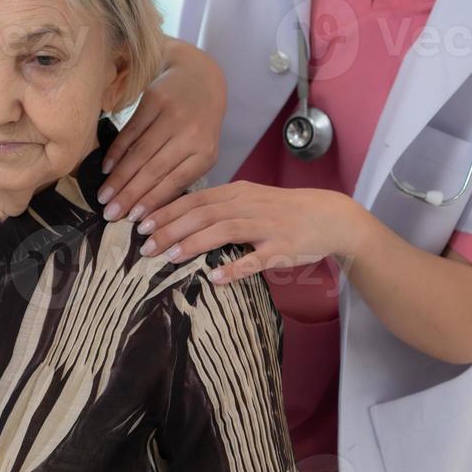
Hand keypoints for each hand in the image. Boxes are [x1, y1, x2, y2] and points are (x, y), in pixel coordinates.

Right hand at [97, 38, 225, 223]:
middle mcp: (191, 134)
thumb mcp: (200, 149)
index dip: (152, 202)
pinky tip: (106, 168)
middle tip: (110, 215)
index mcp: (205, 153)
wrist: (199, 77)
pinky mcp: (154, 99)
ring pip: (140, 153)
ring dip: (119, 178)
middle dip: (130, 196)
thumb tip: (148, 209)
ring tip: (103, 197)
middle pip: (154, 170)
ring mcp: (172, 115)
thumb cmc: (199, 122)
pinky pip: (131, 131)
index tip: (134, 222)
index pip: (174, 183)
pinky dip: (116, 152)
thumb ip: (180, 174)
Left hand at [133, 181, 367, 283]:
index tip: (141, 222)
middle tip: (145, 243)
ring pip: (224, 230)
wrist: (329, 216)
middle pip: (203, 213)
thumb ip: (220, 208)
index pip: (195, 198)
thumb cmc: (284, 211)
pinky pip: (255, 259)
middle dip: (170, 227)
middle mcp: (248, 205)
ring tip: (169, 256)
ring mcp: (266, 226)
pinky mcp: (282, 248)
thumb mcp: (250, 200)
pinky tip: (215, 278)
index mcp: (238, 192)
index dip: (166, 210)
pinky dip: (234, 268)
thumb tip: (183, 221)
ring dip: (193, 243)